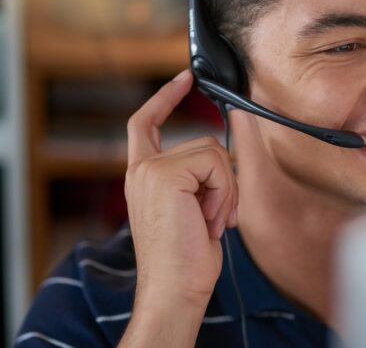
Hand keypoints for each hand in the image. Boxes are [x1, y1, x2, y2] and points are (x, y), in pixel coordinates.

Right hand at [124, 69, 237, 308]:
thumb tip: (221, 152)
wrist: (175, 288)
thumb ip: (196, 176)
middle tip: (212, 217)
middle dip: (222, 180)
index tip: (185, 78)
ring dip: (225, 190)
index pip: (145, 124)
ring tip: (209, 221)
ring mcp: (151, 170)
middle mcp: (141, 169)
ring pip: (214, 152)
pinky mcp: (166, 174)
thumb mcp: (192, 207)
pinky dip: (224, 192)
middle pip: (203, 142)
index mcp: (142, 175)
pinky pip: (217, 164)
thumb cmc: (186, 257)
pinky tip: (209, 219)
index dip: (164, 98)